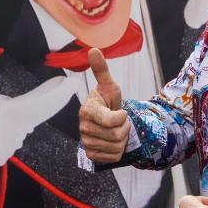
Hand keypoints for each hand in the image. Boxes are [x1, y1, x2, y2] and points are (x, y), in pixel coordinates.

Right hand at [78, 48, 129, 163]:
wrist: (107, 120)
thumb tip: (94, 49)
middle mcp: (83, 127)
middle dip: (124, 128)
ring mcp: (86, 142)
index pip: (111, 120)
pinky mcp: (91, 154)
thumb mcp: (109, 86)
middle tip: (119, 122)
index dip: (122, 117)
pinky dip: (117, 150)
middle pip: (116, 135)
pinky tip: (112, 141)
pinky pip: (112, 157)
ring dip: (122, 139)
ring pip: (116, 147)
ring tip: (116, 129)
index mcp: (87, 110)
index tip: (121, 112)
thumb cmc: (108, 101)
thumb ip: (102, 69)